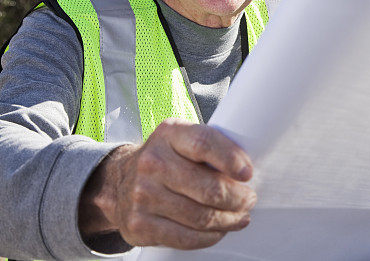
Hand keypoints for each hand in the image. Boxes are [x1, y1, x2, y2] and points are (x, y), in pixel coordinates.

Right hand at [79, 118, 256, 249]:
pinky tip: (220, 230)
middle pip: (208, 188)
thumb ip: (211, 147)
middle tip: (249, 199)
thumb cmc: (165, 158)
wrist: (119, 181)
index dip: (231, 159)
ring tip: (241, 216)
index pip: (204, 144)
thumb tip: (246, 171)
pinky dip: (210, 237)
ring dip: (229, 219)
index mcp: (169, 134)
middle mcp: (152, 163)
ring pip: (200, 216)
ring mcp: (143, 195)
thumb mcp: (183, 139)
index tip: (248, 173)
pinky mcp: (139, 224)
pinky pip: (185, 238)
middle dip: (237, 198)